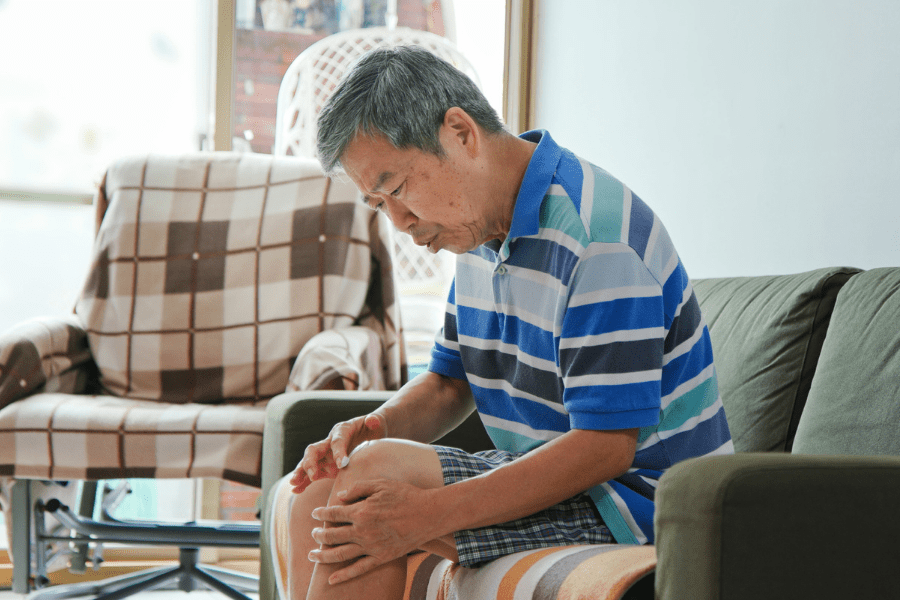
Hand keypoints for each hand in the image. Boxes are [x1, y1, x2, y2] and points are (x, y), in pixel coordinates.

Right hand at [289, 414, 385, 493]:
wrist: (371, 433)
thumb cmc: (374, 428)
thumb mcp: (376, 423)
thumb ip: (374, 421)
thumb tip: (373, 421)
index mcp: (342, 430)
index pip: (337, 441)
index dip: (339, 452)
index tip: (343, 465)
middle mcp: (330, 442)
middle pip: (314, 450)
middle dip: (310, 462)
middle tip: (313, 476)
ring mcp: (326, 455)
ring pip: (308, 463)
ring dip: (301, 472)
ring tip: (294, 483)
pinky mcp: (326, 466)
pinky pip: (312, 474)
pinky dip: (304, 481)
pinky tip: (296, 490)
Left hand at [308, 479, 436, 584]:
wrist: (429, 514)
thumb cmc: (405, 495)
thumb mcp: (381, 484)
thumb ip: (358, 488)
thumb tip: (340, 497)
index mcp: (361, 511)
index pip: (333, 514)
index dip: (321, 514)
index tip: (315, 513)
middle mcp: (363, 531)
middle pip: (332, 536)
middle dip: (319, 535)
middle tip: (313, 534)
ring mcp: (371, 546)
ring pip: (340, 554)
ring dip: (323, 555)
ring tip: (312, 555)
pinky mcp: (382, 557)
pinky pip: (359, 569)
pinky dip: (343, 575)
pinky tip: (331, 579)